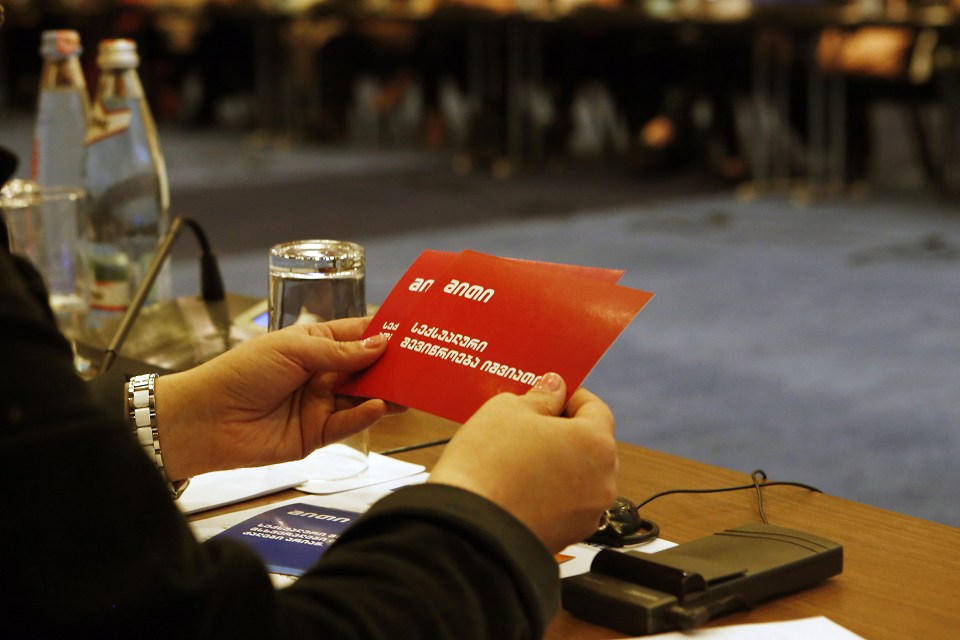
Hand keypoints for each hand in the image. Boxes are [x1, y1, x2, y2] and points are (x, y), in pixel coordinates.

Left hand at [154, 317, 403, 479]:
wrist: (205, 419)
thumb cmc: (240, 373)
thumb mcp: (292, 350)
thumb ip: (338, 351)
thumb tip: (380, 344)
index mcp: (313, 345)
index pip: (356, 335)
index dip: (383, 333)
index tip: (414, 331)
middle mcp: (321, 374)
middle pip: (366, 369)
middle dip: (392, 366)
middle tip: (422, 364)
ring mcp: (320, 405)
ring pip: (362, 398)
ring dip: (386, 393)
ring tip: (410, 389)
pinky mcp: (317, 436)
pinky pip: (347, 424)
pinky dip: (365, 416)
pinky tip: (379, 406)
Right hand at [427, 373, 617, 552]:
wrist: (466, 530)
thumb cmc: (486, 466)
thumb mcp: (508, 410)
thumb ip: (540, 396)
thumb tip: (552, 389)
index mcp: (596, 444)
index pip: (595, 408)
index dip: (570, 396)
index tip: (550, 393)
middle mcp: (602, 483)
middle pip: (590, 445)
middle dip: (564, 431)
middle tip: (530, 423)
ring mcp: (587, 514)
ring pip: (578, 477)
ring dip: (557, 464)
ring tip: (518, 457)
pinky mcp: (567, 537)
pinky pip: (564, 504)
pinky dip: (548, 492)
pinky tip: (518, 485)